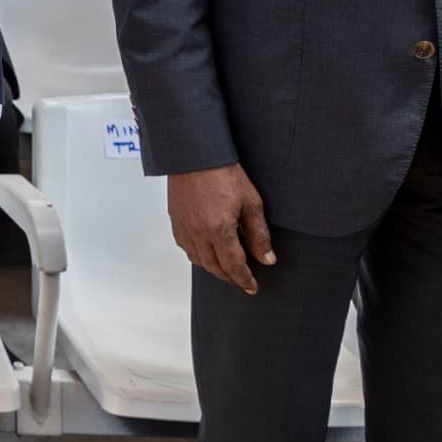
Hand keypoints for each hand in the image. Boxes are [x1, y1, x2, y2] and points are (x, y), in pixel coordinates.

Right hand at [168, 164, 273, 292]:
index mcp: (219, 230)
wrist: (194, 155)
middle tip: (242, 279)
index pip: (234, 265)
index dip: (244, 279)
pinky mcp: (175, 220)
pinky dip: (197, 255)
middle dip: (230, 277)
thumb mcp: (251, 203)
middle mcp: (199, 233)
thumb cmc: (223, 173)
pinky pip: (185, 246)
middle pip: (215, 267)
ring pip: (198, 260)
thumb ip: (259, 234)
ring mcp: (184, 227)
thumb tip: (266, 258)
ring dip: (213, 268)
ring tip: (225, 268)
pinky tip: (205, 251)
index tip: (252, 287)